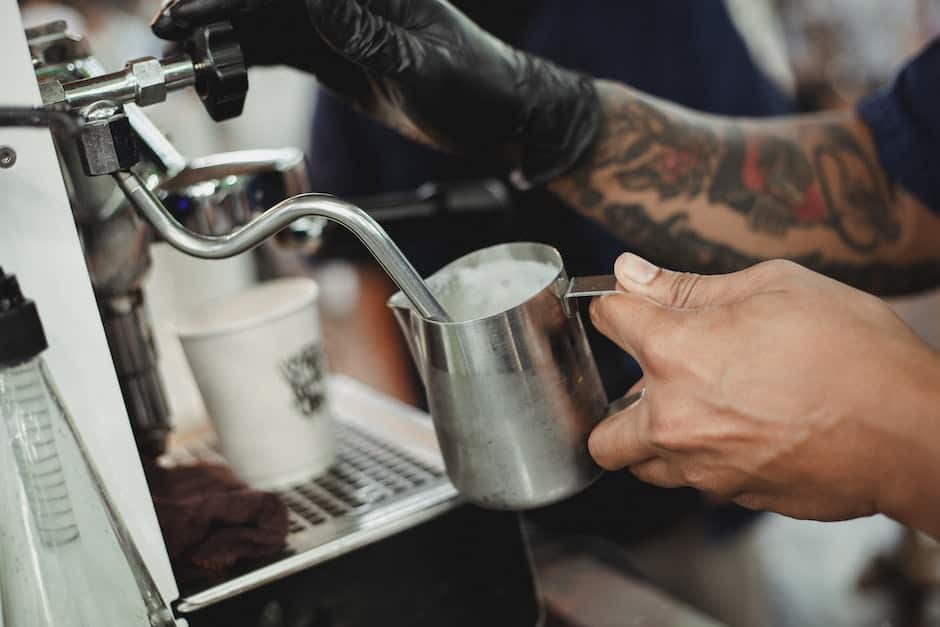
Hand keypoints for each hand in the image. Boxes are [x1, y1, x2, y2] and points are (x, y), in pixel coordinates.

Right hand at [152, 0, 599, 183]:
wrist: (497, 119)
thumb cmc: (476, 84)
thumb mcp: (422, 64)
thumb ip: (366, 33)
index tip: (197, 8)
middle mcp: (350, 2)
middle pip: (269, 2)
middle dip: (218, 13)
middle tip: (172, 30)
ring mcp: (339, 28)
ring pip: (267, 26)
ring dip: (224, 40)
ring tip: (184, 57)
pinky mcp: (335, 57)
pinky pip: (280, 52)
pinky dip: (247, 61)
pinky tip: (218, 72)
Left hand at [589, 254, 939, 531]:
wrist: (912, 430)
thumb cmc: (853, 350)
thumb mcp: (773, 287)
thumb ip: (687, 286)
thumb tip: (631, 272)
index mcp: (675, 352)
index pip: (609, 319)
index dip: (616, 305)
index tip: (627, 306)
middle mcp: (674, 418)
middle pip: (601, 432)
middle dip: (616, 407)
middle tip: (652, 384)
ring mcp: (702, 467)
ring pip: (643, 465)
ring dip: (653, 440)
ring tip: (699, 410)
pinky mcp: (733, 496)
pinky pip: (693, 481)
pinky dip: (702, 460)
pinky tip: (742, 432)